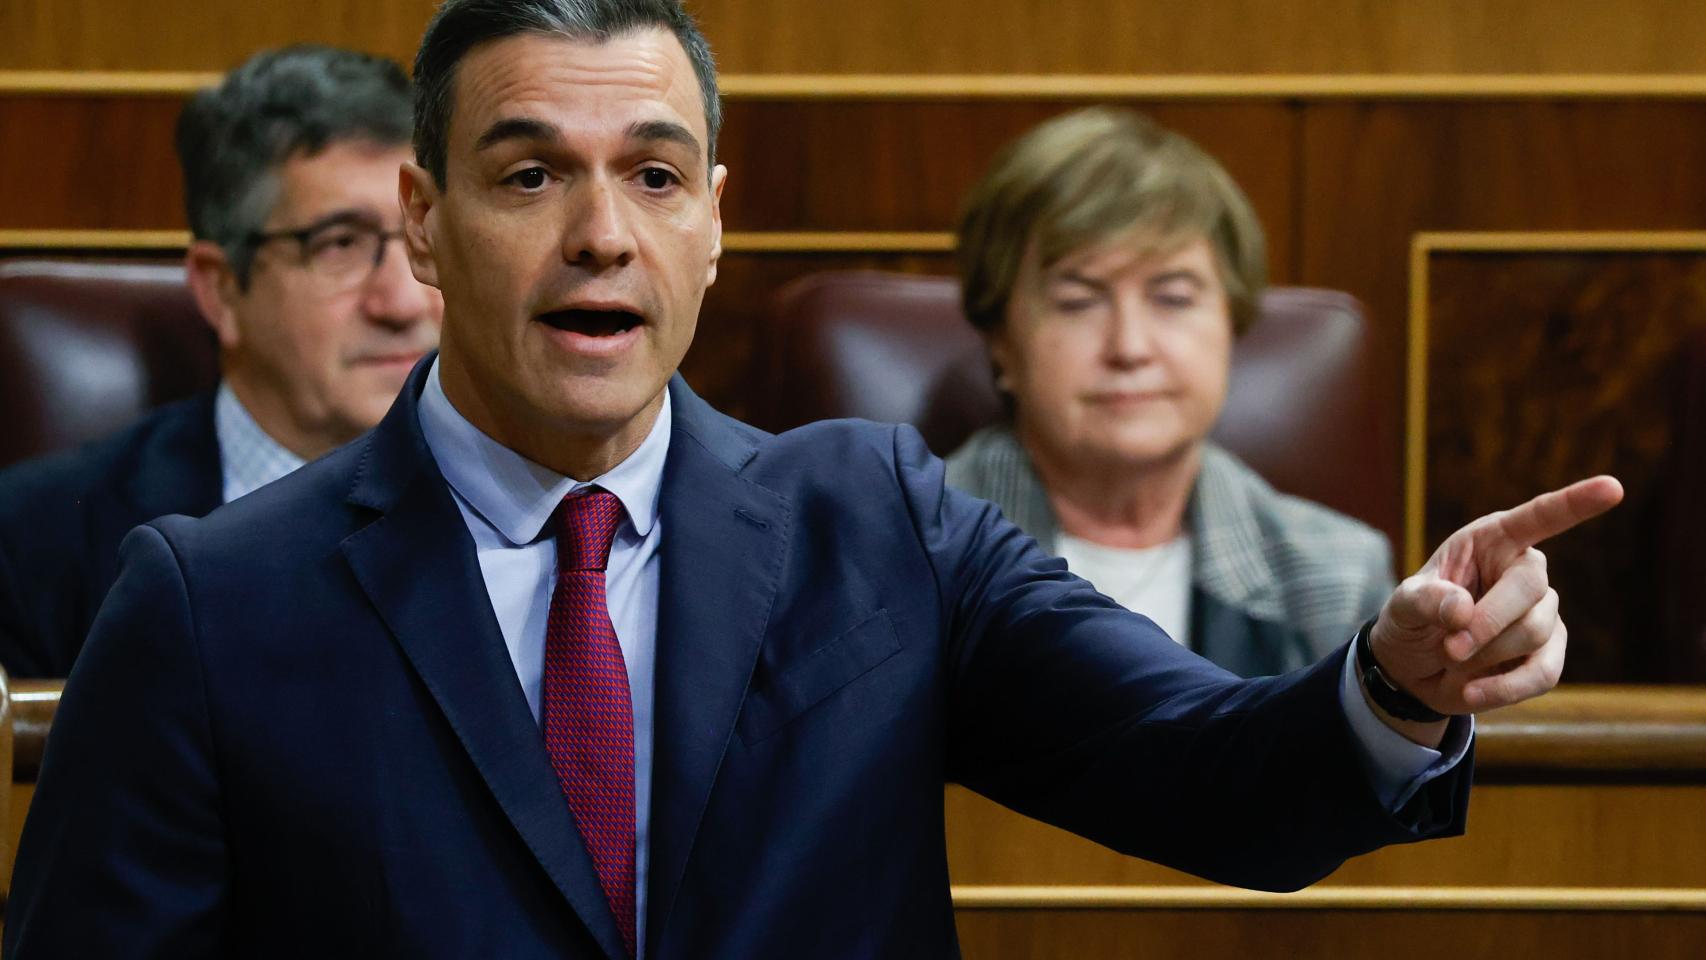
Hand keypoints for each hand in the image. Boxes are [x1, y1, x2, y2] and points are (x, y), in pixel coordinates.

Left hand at [1370, 475, 1623, 716]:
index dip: (1574, 503)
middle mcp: (1524, 571)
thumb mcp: (1402, 607)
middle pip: (1531, 588)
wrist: (1414, 671)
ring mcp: (1542, 613)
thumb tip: (1462, 610)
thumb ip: (1424, 601)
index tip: (1613, 487)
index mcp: (1491, 542)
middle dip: (1488, 623)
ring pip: (1534, 632)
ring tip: (1451, 659)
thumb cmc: (1411, 622)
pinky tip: (1471, 692)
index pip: (1537, 517)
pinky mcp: (1549, 654)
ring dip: (1485, 654)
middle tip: (1448, 648)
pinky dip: (1504, 688)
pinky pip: (1543, 673)